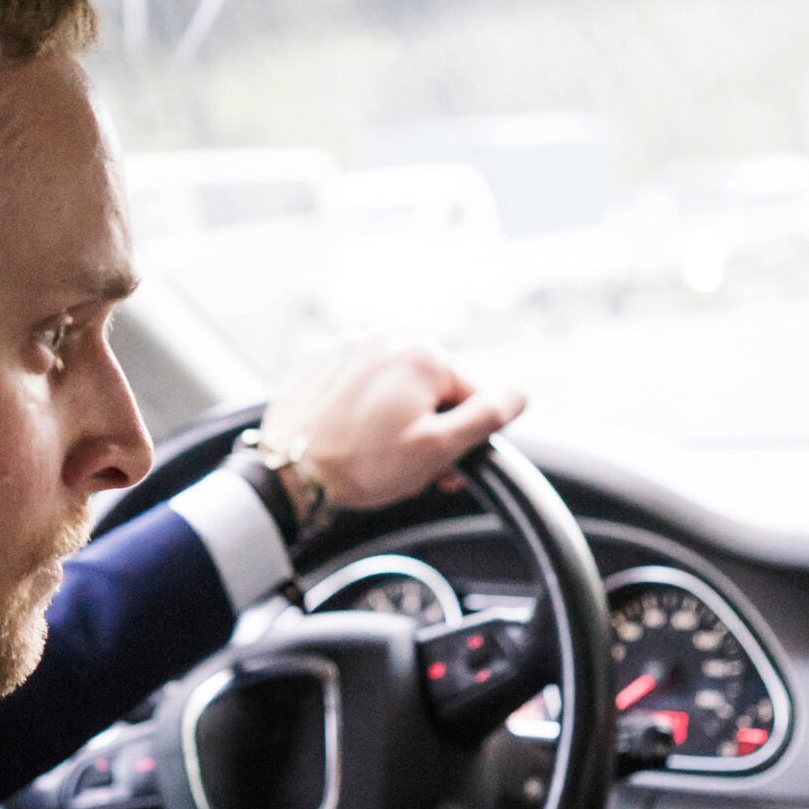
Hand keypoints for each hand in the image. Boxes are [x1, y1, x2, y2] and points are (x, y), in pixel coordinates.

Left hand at [259, 336, 525, 515]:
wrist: (288, 471)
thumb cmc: (363, 465)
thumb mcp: (437, 449)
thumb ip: (485, 418)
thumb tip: (520, 395)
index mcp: (424, 356)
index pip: (470, 395)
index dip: (463, 436)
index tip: (444, 466)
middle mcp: (387, 337)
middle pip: (429, 387)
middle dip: (427, 426)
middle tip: (409, 468)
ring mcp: (348, 344)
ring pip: (392, 383)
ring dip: (394, 414)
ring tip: (374, 453)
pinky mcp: (318, 358)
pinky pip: (355, 380)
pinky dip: (359, 403)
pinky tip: (348, 432)